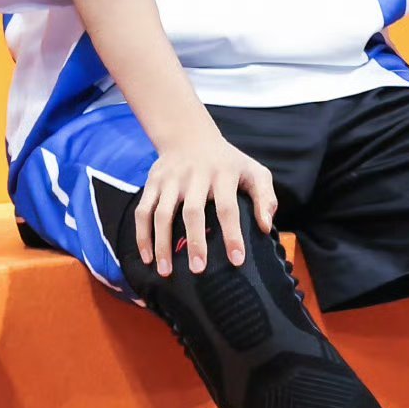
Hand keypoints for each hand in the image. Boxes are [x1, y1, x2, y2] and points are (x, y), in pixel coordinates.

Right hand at [135, 131, 276, 275]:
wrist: (189, 135)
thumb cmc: (228, 163)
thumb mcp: (253, 172)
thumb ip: (266, 198)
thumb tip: (265, 227)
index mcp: (223, 174)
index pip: (228, 207)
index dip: (232, 234)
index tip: (236, 261)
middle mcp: (195, 175)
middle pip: (192, 212)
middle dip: (195, 242)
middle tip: (198, 270)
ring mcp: (171, 179)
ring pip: (162, 213)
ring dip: (162, 244)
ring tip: (166, 272)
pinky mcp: (153, 182)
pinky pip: (143, 211)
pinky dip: (142, 235)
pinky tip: (147, 258)